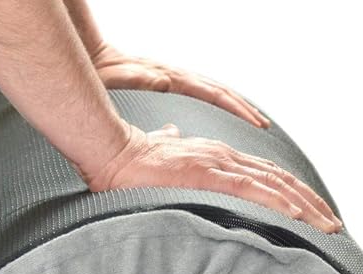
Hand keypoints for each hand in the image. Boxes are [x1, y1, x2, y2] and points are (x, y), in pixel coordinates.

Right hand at [86, 124, 341, 233]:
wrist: (114, 154)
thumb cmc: (132, 163)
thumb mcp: (161, 154)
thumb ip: (171, 145)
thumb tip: (169, 137)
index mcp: (219, 158)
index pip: (267, 177)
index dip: (294, 194)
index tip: (312, 212)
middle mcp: (227, 159)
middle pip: (281, 182)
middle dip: (311, 205)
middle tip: (334, 225)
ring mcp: (221, 167)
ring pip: (276, 187)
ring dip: (306, 209)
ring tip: (328, 228)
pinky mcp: (210, 177)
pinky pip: (253, 192)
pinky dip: (279, 204)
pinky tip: (298, 218)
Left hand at [92, 44, 269, 128]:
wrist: (98, 58)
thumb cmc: (108, 72)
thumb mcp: (122, 77)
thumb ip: (142, 80)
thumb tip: (165, 83)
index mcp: (174, 79)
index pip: (214, 95)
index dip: (236, 109)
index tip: (254, 122)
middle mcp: (179, 76)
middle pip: (222, 92)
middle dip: (245, 109)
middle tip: (264, 126)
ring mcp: (177, 78)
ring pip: (216, 91)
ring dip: (236, 105)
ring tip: (253, 120)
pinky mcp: (172, 82)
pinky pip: (204, 94)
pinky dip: (220, 102)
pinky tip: (225, 113)